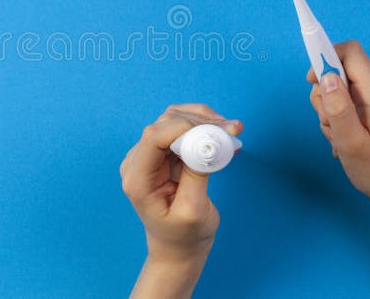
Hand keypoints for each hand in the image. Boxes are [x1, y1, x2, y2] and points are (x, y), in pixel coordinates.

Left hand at [120, 104, 241, 297]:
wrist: (178, 248)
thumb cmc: (184, 237)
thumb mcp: (193, 210)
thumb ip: (196, 175)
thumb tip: (207, 142)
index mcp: (138, 178)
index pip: (154, 138)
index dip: (184, 127)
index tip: (216, 129)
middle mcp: (138, 162)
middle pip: (165, 124)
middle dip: (199, 121)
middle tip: (231, 129)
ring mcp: (149, 156)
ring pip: (174, 120)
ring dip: (203, 120)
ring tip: (230, 129)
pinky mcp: (163, 154)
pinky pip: (182, 130)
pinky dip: (204, 128)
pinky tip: (224, 136)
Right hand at [306, 40, 369, 208]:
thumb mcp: (351, 143)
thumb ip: (337, 107)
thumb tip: (325, 75)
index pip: (350, 51)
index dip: (325, 58)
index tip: (311, 82)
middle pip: (342, 70)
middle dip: (326, 94)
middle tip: (330, 125)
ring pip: (343, 86)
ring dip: (333, 110)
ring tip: (340, 137)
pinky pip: (352, 98)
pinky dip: (343, 115)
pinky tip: (348, 139)